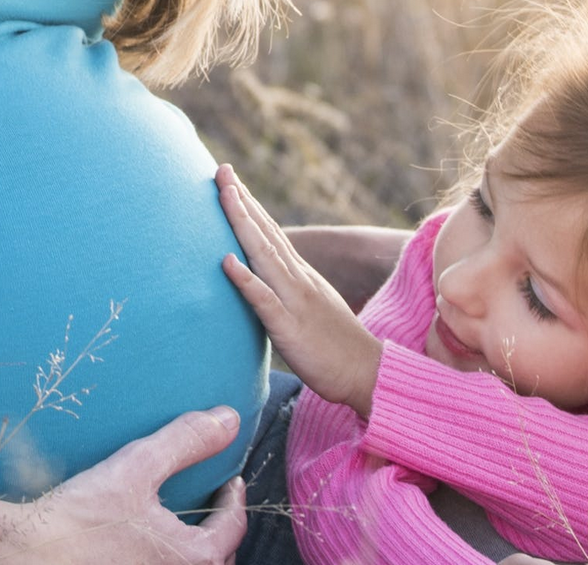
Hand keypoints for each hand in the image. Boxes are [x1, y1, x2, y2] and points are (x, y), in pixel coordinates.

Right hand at [0, 407, 246, 564]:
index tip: (230, 483)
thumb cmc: (75, 521)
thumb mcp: (135, 469)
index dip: (233, 501)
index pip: (232, 528)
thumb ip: (185, 442)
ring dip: (190, 557)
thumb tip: (230, 418)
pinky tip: (140, 553)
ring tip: (179, 533)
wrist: (13, 558)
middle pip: (216, 561)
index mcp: (194, 560)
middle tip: (210, 509)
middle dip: (217, 534)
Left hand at [216, 164, 381, 416]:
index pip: (272, 234)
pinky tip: (226, 262)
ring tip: (224, 195)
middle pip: (266, 234)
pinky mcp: (290, 328)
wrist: (367, 372)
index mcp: (301, 276)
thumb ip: (288, 291)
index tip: (230, 180)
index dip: (250, 206)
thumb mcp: (310, 309)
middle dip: (242, 200)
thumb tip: (264, 281)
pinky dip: (246, 279)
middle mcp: (298, 280)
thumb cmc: (336, 347)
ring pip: (264, 255)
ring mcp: (295, 301)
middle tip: (220, 169)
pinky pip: (265, 300)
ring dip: (242, 224)